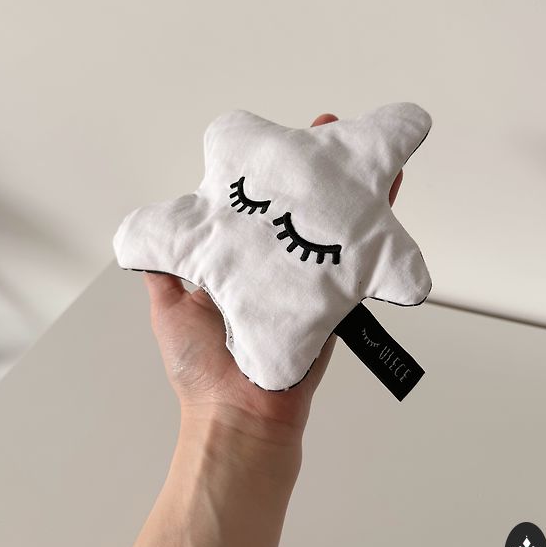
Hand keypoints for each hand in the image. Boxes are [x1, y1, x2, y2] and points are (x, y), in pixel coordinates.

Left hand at [143, 113, 403, 440]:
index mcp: (240, 264)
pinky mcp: (336, 302)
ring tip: (366, 151)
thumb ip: (166, 268)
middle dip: (317, 170)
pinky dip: (376, 233)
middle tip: (333, 128)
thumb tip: (156, 234)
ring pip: (334, 228)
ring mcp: (308, 283)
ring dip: (352, 190)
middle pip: (301, 209)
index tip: (281, 141)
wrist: (240, 419)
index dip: (270, 174)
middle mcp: (275, 267)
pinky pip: (358, 261)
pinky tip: (389, 197)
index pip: (257, 206)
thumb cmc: (199, 367)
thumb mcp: (169, 305)